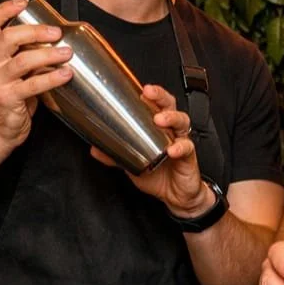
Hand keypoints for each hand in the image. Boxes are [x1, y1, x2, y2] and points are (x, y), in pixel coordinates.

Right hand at [0, 0, 72, 156]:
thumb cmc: (13, 99)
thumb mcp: (18, 73)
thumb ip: (29, 55)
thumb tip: (59, 39)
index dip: (3, 10)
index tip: (23, 1)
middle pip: (7, 38)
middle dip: (34, 31)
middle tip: (56, 31)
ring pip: (21, 61)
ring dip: (47, 54)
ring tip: (67, 53)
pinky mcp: (8, 99)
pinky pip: (32, 86)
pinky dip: (51, 78)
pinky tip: (66, 74)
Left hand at [100, 84, 209, 215]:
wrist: (176, 195)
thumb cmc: (158, 174)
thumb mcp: (132, 163)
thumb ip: (116, 155)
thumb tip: (95, 148)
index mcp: (158, 128)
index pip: (155, 104)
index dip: (150, 94)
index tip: (140, 88)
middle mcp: (170, 131)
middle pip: (170, 105)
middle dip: (160, 97)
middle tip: (149, 94)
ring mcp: (180, 141)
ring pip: (181, 121)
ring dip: (171, 117)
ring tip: (160, 119)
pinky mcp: (188, 157)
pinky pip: (186, 148)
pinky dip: (179, 147)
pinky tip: (171, 149)